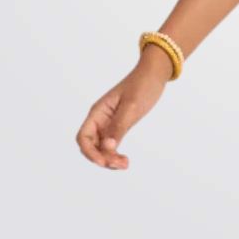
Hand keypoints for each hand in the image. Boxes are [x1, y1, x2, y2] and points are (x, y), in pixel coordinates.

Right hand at [75, 51, 171, 168]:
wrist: (155, 74)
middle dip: (101, 158)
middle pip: (91, 146)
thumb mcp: (131, 106)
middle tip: (121, 164)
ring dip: (109, 159)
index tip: (104, 161)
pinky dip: (115, 154)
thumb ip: (118, 126)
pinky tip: (125, 160)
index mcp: (98, 112)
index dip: (89, 152)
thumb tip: (108, 147)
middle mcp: (100, 119)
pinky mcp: (119, 126)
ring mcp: (109, 124)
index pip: (83, 137)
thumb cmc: (142, 85)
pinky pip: (112, 145)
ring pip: (101, 148)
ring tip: (125, 164)